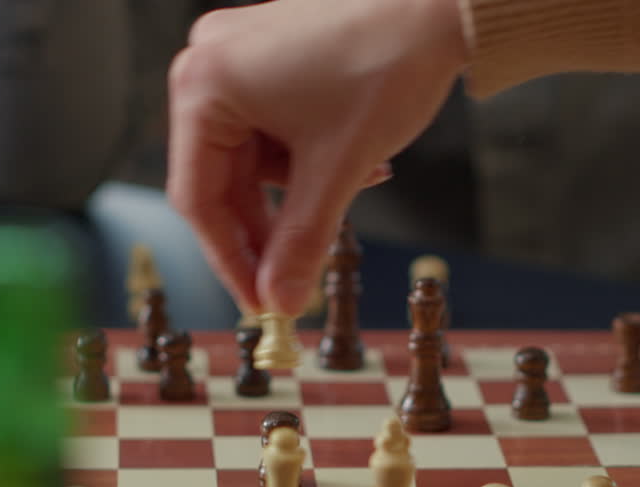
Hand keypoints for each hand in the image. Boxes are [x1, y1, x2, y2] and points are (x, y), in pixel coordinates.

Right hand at [166, 0, 467, 315]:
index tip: (259, 303)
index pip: (198, 198)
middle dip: (270, 230)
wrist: (442, 2)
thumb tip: (280, 300)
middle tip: (298, 279)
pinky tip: (357, 163)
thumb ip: (303, 241)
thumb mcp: (338, 167)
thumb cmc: (387, 61)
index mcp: (204, 85)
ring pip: (254, 158)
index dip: (230, 260)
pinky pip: (274, 129)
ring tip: (352, 194)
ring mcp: (242, 57)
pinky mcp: (273, 56)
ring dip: (298, 193)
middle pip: (225, 179)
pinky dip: (309, 159)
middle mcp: (210, 64)